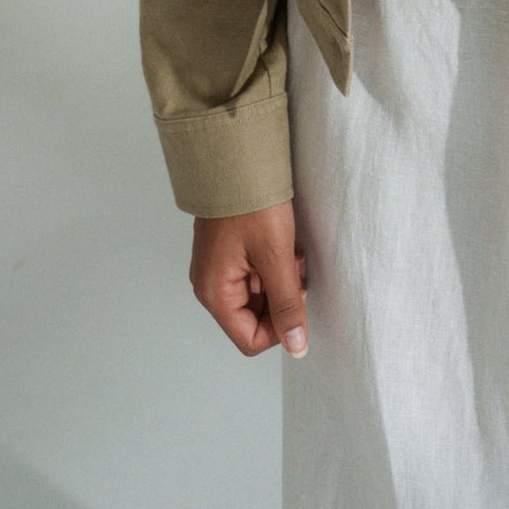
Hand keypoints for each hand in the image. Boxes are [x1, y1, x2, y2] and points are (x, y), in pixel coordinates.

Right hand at [190, 201, 308, 357]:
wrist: (237, 160)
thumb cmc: (252, 205)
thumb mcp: (276, 257)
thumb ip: (287, 305)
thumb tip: (297, 348)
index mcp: (215, 294)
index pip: (251, 340)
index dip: (281, 327)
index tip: (298, 295)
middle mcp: (211, 287)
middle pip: (255, 318)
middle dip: (282, 297)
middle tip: (294, 266)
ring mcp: (219, 270)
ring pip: (259, 295)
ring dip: (281, 279)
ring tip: (289, 250)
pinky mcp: (228, 255)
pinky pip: (256, 275)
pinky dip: (274, 265)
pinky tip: (283, 243)